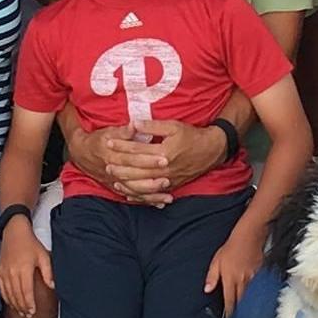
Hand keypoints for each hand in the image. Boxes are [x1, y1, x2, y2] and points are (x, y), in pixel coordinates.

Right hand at [0, 219, 52, 316]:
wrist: (14, 232)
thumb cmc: (30, 244)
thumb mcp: (43, 256)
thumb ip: (48, 272)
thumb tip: (52, 286)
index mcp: (24, 269)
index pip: (26, 292)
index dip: (29, 304)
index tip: (32, 312)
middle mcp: (12, 272)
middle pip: (17, 295)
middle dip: (22, 307)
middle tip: (27, 315)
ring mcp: (4, 272)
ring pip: (8, 293)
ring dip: (14, 304)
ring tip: (20, 312)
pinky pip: (1, 288)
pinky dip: (6, 297)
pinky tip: (10, 302)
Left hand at [82, 120, 225, 203]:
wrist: (212, 150)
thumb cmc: (192, 136)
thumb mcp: (174, 126)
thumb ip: (153, 126)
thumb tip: (134, 124)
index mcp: (164, 152)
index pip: (137, 150)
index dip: (122, 146)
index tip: (109, 142)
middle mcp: (165, 169)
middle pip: (137, 170)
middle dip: (120, 166)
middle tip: (106, 163)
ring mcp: (169, 180)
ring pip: (143, 185)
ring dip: (127, 182)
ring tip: (114, 179)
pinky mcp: (172, 186)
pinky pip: (152, 193)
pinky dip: (139, 194)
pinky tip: (129, 193)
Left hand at [204, 222, 264, 317]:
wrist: (250, 235)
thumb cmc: (232, 247)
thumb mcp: (216, 260)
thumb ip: (212, 276)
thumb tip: (207, 289)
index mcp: (230, 278)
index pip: (230, 301)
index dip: (230, 313)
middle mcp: (242, 281)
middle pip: (242, 302)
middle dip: (240, 313)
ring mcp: (254, 279)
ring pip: (251, 298)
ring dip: (249, 307)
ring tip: (248, 317)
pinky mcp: (262, 276)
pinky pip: (259, 290)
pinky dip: (257, 297)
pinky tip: (258, 302)